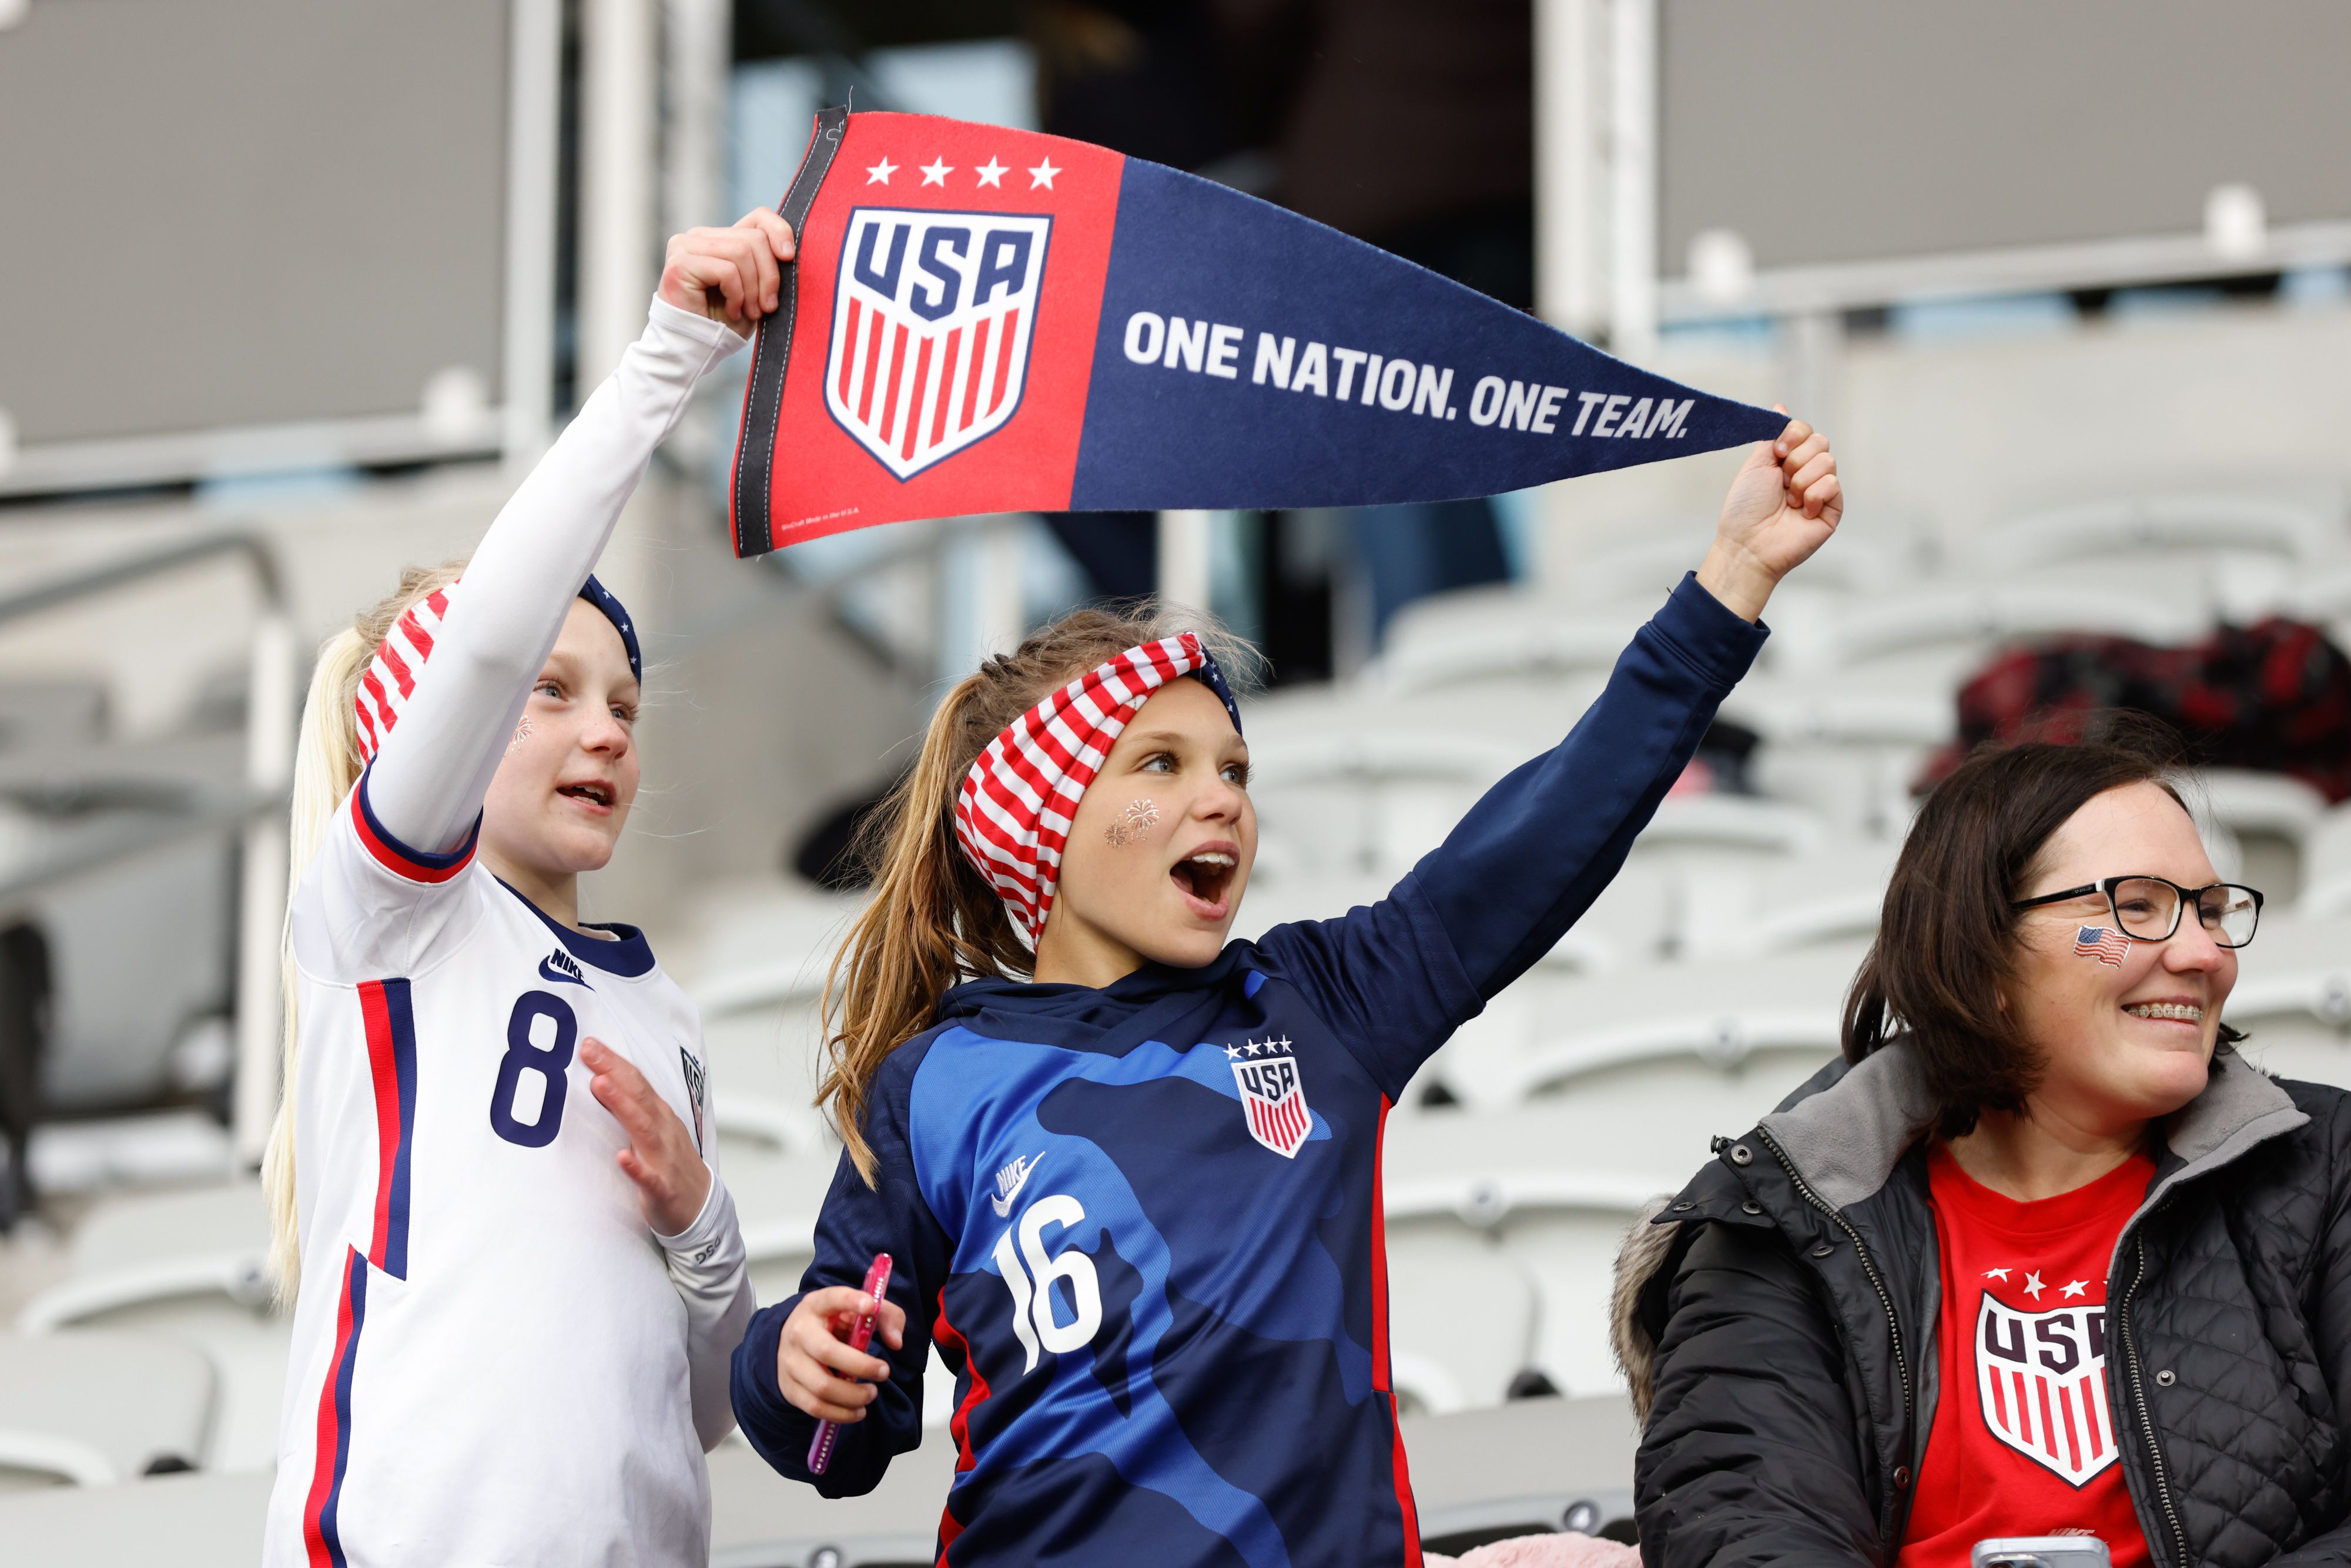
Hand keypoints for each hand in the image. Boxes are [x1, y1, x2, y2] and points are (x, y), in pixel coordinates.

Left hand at [581, 1038, 710, 1235]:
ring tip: (601, 1085)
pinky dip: (637, 1168)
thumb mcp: (654, 1130)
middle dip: (613, 1070)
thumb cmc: (671, 1165)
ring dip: (622, 1105)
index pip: (636, 1081)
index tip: (589, 1043)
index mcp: (660, 1116)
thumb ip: (631, 1107)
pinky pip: (649, 1179)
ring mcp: (664, 1159)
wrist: (701, 1206)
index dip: (614, 1061)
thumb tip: (600, 1081)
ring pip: (643, 1128)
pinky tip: (622, 1158)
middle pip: (638, 1095)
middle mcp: (663, 1131)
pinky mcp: (662, 1189)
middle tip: (589, 1051)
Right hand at [657, 208, 795, 335]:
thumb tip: (791, 250)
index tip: (789, 258)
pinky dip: (737, 295)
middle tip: (767, 306)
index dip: (780, 231)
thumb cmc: (728, 321)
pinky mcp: (680, 263)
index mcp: (720, 237)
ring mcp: (686, 246)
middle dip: (769, 276)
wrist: (697, 348)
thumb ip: (767, 263)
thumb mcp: (756, 289)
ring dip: (753, 289)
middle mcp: (700, 235)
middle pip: (754, 238)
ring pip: (742, 251)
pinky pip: (726, 270)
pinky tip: (732, 311)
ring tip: (750, 311)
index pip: (759, 216)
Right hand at [775, 1286, 906, 1422]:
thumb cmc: (832, 1324)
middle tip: (884, 1372)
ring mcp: (790, 1362)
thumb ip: (886, 1316)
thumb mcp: (857, 1310)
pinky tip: (858, 1411)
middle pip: (827, 1352)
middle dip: (861, 1366)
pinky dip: (841, 1414)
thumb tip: (896, 1342)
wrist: (792, 1340)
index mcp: (817, 1305)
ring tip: (872, 1394)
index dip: (851, 1300)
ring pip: (822, 1386)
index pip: (832, 1298)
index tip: (871, 1305)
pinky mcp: (789, 1387)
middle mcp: (799, 1332)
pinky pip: (815, 1406)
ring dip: (853, 1396)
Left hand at [1694, 411, 1841, 621]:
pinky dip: (1813, 496)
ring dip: (1802, 480)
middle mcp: (1807, 472)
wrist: (1747, 543)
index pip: (1805, 430)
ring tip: (1789, 501)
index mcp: (1787, 460)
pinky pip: (1833, 484)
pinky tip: (1802, 512)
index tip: (1777, 453)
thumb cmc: (1745, 508)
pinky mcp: (1833, 509)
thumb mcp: (1756, 464)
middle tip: (1781, 480)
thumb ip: (1772, 436)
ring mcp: (1821, 491)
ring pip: (1828, 461)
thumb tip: (1780, 406)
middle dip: (1796, 459)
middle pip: (1820, 441)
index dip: (1793, 435)